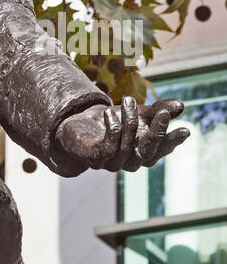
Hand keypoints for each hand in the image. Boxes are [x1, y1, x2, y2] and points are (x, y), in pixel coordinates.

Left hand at [55, 97, 189, 172]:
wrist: (77, 127)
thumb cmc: (112, 122)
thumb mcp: (137, 113)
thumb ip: (157, 111)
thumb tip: (181, 106)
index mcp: (144, 153)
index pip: (162, 150)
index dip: (173, 141)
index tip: (185, 130)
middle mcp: (132, 162)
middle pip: (148, 152)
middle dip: (157, 133)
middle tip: (164, 113)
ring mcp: (114, 163)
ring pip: (128, 144)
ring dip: (130, 120)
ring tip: (128, 99)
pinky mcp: (96, 159)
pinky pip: (108, 146)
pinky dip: (112, 128)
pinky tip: (109, 112)